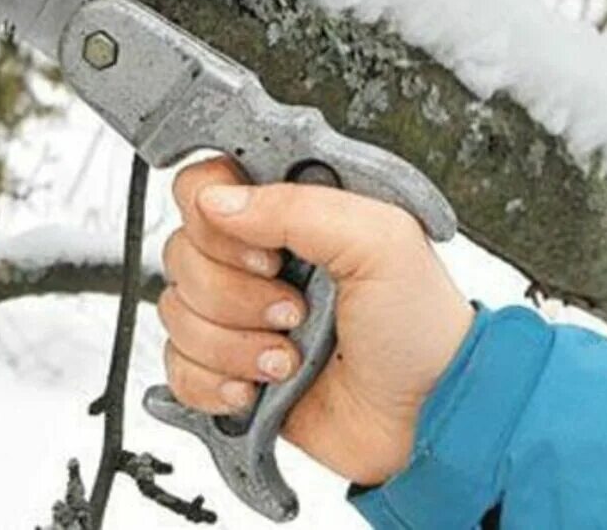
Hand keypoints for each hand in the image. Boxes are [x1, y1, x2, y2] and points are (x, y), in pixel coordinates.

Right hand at [157, 156, 473, 485]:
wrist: (431, 419)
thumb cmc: (422, 330)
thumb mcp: (380, 243)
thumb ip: (297, 208)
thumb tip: (216, 202)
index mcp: (287, 215)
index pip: (203, 188)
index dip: (215, 222)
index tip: (265, 254)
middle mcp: (254, 259)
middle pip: (181, 255)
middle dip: (235, 296)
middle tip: (293, 311)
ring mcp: (238, 316)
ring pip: (176, 313)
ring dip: (234, 345)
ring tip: (289, 358)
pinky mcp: (228, 369)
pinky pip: (178, 367)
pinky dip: (214, 382)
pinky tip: (258, 387)